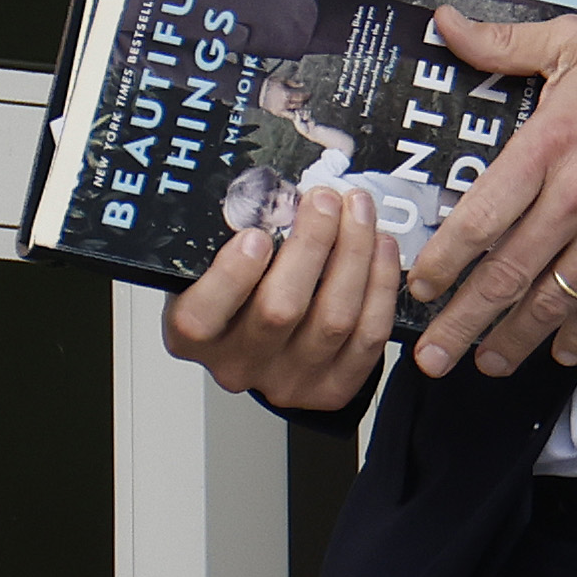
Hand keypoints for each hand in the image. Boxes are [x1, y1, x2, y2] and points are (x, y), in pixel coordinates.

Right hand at [161, 187, 399, 410]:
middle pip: (280, 310)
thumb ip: (230, 233)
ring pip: (333, 319)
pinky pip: (367, 336)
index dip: (231, 277)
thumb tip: (267, 188)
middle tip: (325, 200)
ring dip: (354, 254)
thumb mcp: (214, 259)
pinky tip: (380, 247)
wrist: (265, 338)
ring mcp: (288, 380)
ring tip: (358, 210)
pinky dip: (379, 285)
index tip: (255, 236)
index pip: (201, 318)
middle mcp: (238, 364)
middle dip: (312, 243)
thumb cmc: (239, 286)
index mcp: (197, 334)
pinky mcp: (331, 388)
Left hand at [402, 7, 576, 381]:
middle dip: (463, 321)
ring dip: (513, 339)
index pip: (480, 217)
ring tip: (485, 361)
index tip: (420, 284)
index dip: (443, 260)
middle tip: (433, 355)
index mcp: (549, 145)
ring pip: (550, 301)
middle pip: (506, 274)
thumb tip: (446, 25)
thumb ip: (505, 42)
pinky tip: (557, 351)